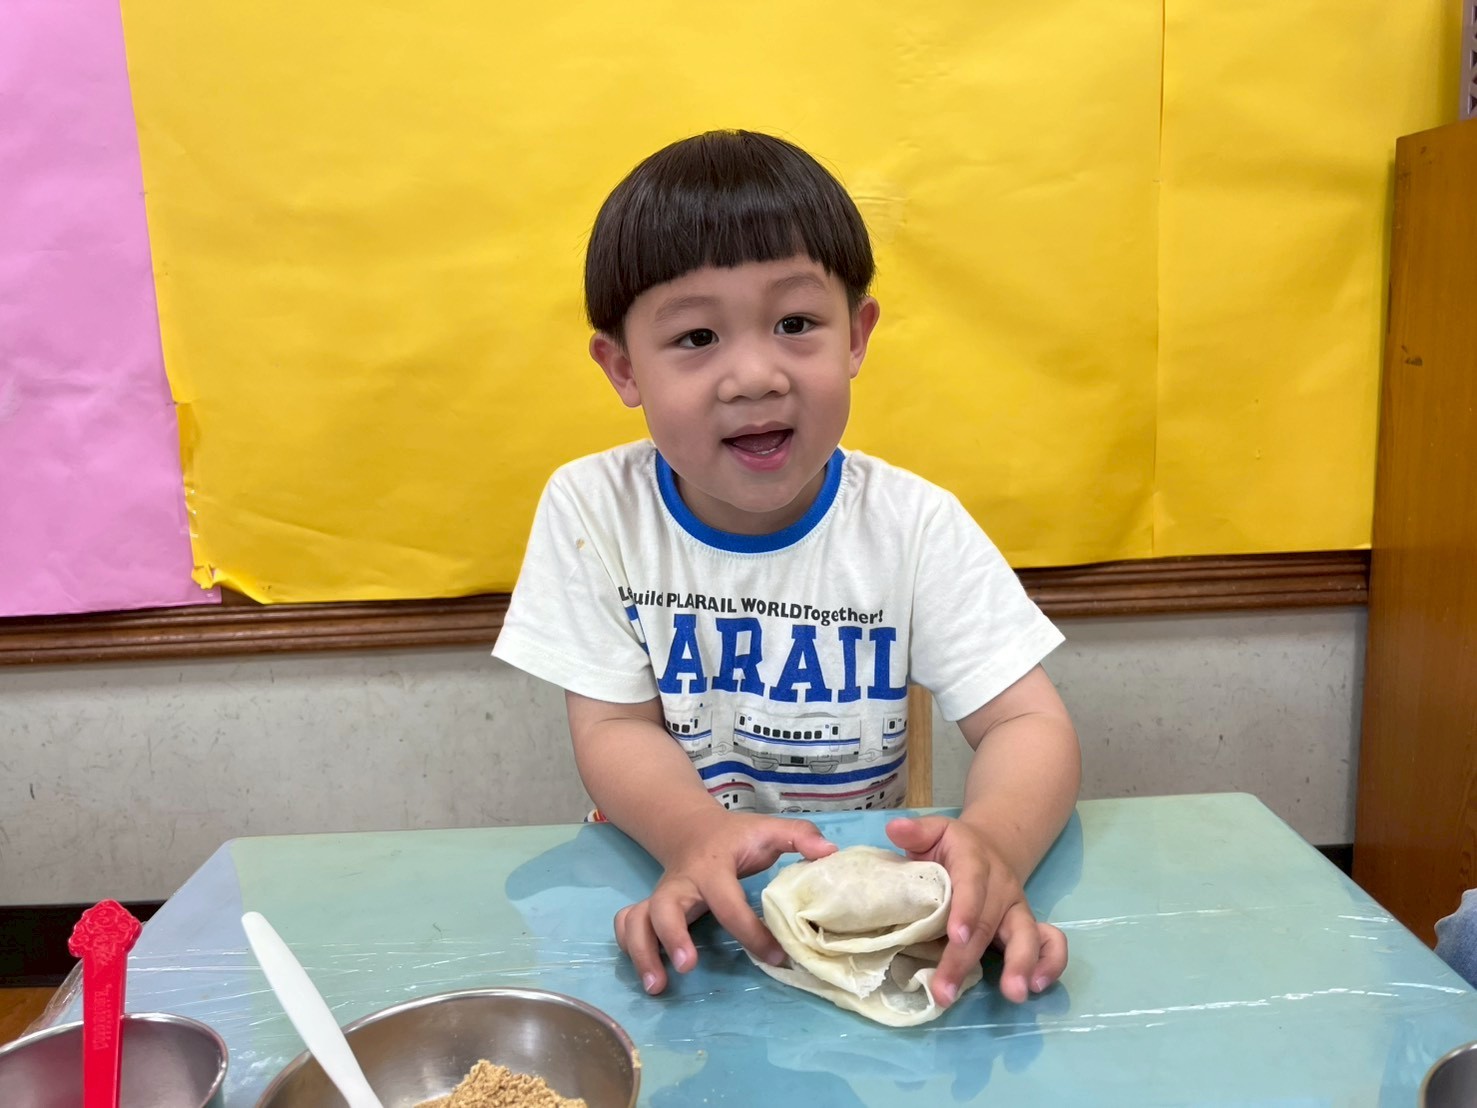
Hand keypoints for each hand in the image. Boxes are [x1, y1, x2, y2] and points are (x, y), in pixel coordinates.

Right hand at [614, 810, 836, 994]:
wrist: (692, 829)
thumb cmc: (736, 838)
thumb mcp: (768, 830)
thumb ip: (800, 837)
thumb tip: (829, 853)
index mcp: (712, 868)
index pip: (728, 902)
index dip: (752, 932)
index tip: (776, 957)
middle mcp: (680, 883)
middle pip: (664, 906)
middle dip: (672, 936)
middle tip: (688, 966)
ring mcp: (660, 897)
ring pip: (636, 920)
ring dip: (642, 952)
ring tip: (657, 986)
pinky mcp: (650, 909)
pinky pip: (628, 925)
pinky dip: (630, 948)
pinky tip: (649, 975)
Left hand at [886, 815, 1067, 1005]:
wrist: (989, 847)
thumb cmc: (950, 848)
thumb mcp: (933, 833)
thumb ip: (916, 833)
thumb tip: (895, 828)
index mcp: (974, 861)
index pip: (972, 884)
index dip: (966, 910)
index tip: (956, 936)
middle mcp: (1001, 886)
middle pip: (989, 923)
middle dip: (968, 960)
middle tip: (947, 991)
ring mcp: (1018, 908)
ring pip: (1027, 935)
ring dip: (1021, 965)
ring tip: (1014, 994)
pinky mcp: (1029, 926)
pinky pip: (1050, 942)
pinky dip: (1051, 964)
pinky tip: (1036, 987)